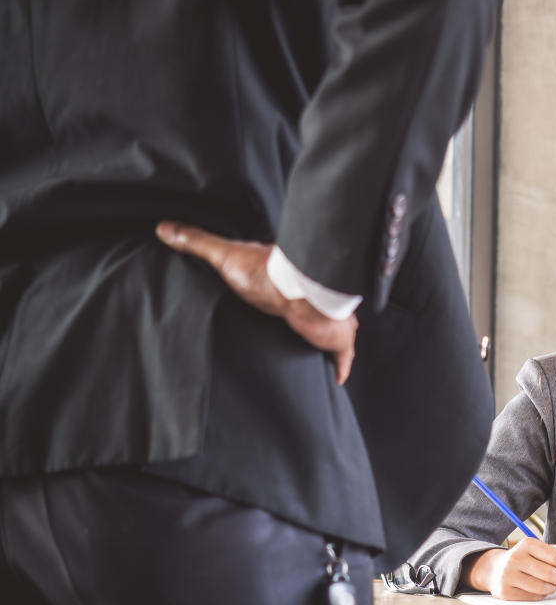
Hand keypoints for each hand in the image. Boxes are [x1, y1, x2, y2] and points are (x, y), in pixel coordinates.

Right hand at [156, 221, 357, 384]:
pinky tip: (337, 376)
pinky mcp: (336, 339)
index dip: (280, 293)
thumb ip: (197, 242)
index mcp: (287, 278)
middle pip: (310, 309)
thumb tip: (164, 227)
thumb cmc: (266, 274)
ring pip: (330, 330)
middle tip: (296, 331)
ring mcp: (327, 319)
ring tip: (314, 350)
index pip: (285, 286)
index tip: (273, 301)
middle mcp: (311, 298)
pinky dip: (341, 365)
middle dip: (306, 318)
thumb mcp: (224, 256)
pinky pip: (342, 355)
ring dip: (323, 337)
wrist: (301, 293)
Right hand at [462, 537, 555, 600]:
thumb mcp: (540, 550)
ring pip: (543, 587)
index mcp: (526, 544)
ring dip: (552, 588)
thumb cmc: (523, 559)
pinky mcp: (506, 591)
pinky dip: (540, 595)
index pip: (555, 556)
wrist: (494, 569)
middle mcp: (515, 558)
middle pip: (550, 573)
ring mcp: (509, 575)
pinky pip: (533, 597)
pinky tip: (536, 588)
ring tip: (549, 583)